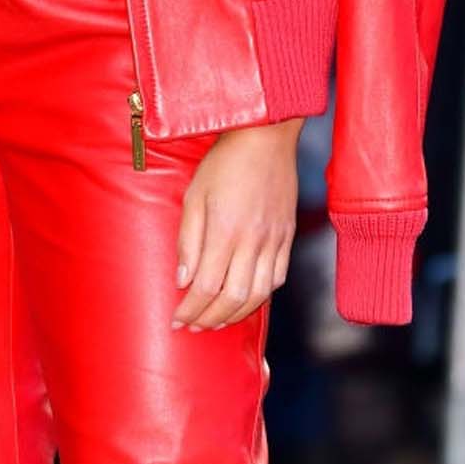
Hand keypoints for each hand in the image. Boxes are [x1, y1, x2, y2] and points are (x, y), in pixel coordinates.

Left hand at [173, 123, 300, 331]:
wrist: (266, 137)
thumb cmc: (224, 162)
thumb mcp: (193, 195)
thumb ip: (188, 240)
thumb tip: (183, 280)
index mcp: (225, 231)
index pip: (205, 287)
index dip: (189, 310)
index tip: (176, 320)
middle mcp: (253, 241)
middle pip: (233, 299)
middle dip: (209, 320)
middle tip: (192, 326)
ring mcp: (274, 240)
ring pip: (259, 295)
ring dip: (235, 315)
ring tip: (215, 321)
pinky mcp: (287, 236)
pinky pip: (277, 278)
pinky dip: (260, 297)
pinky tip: (245, 300)